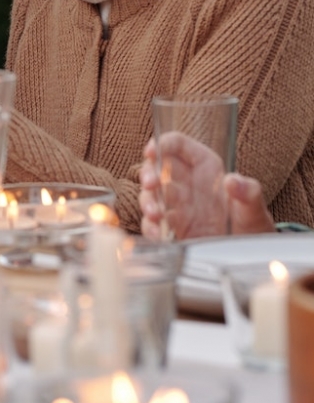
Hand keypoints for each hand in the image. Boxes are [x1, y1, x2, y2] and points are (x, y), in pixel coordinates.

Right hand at [139, 133, 273, 238]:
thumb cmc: (253, 227)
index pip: (178, 145)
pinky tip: (159, 234)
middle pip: (156, 167)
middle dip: (148, 173)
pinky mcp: (171, 227)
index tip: (152, 152)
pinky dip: (151, 227)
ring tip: (156, 214)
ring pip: (151, 194)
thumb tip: (233, 181)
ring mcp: (176, 206)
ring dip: (148, 202)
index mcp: (205, 168)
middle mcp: (186, 183)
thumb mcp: (255, 210)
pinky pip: (152, 223)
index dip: (162, 143)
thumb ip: (249, 192)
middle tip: (152, 184)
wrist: (251, 258)